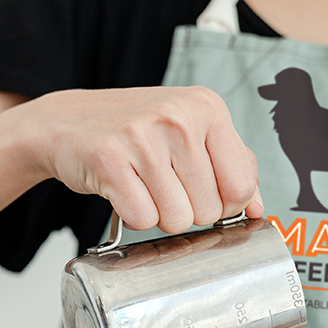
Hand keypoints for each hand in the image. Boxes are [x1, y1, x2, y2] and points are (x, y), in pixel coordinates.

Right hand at [27, 85, 260, 233]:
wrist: (67, 122)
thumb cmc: (138, 133)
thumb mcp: (193, 134)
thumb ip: (234, 167)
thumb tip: (260, 209)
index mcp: (208, 107)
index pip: (242, 186)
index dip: (226, 204)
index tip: (204, 193)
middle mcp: (179, 116)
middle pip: (210, 209)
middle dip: (189, 210)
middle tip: (164, 185)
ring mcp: (143, 135)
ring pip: (179, 219)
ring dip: (161, 215)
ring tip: (145, 186)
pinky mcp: (110, 158)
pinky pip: (143, 219)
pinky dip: (134, 216)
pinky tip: (125, 191)